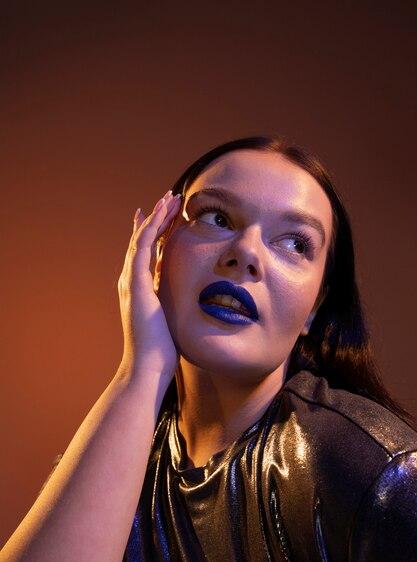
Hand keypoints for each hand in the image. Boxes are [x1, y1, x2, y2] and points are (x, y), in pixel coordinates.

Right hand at [118, 190, 181, 379]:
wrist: (148, 367)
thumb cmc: (162, 351)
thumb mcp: (170, 321)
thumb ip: (174, 307)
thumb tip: (189, 303)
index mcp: (141, 289)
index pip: (149, 254)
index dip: (158, 234)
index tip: (167, 217)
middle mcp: (132, 281)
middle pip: (143, 241)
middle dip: (156, 219)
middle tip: (167, 199)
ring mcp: (131, 281)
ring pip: (142, 238)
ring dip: (155, 216)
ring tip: (167, 199)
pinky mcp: (135, 283)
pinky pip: (142, 246)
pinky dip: (150, 227)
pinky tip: (160, 213)